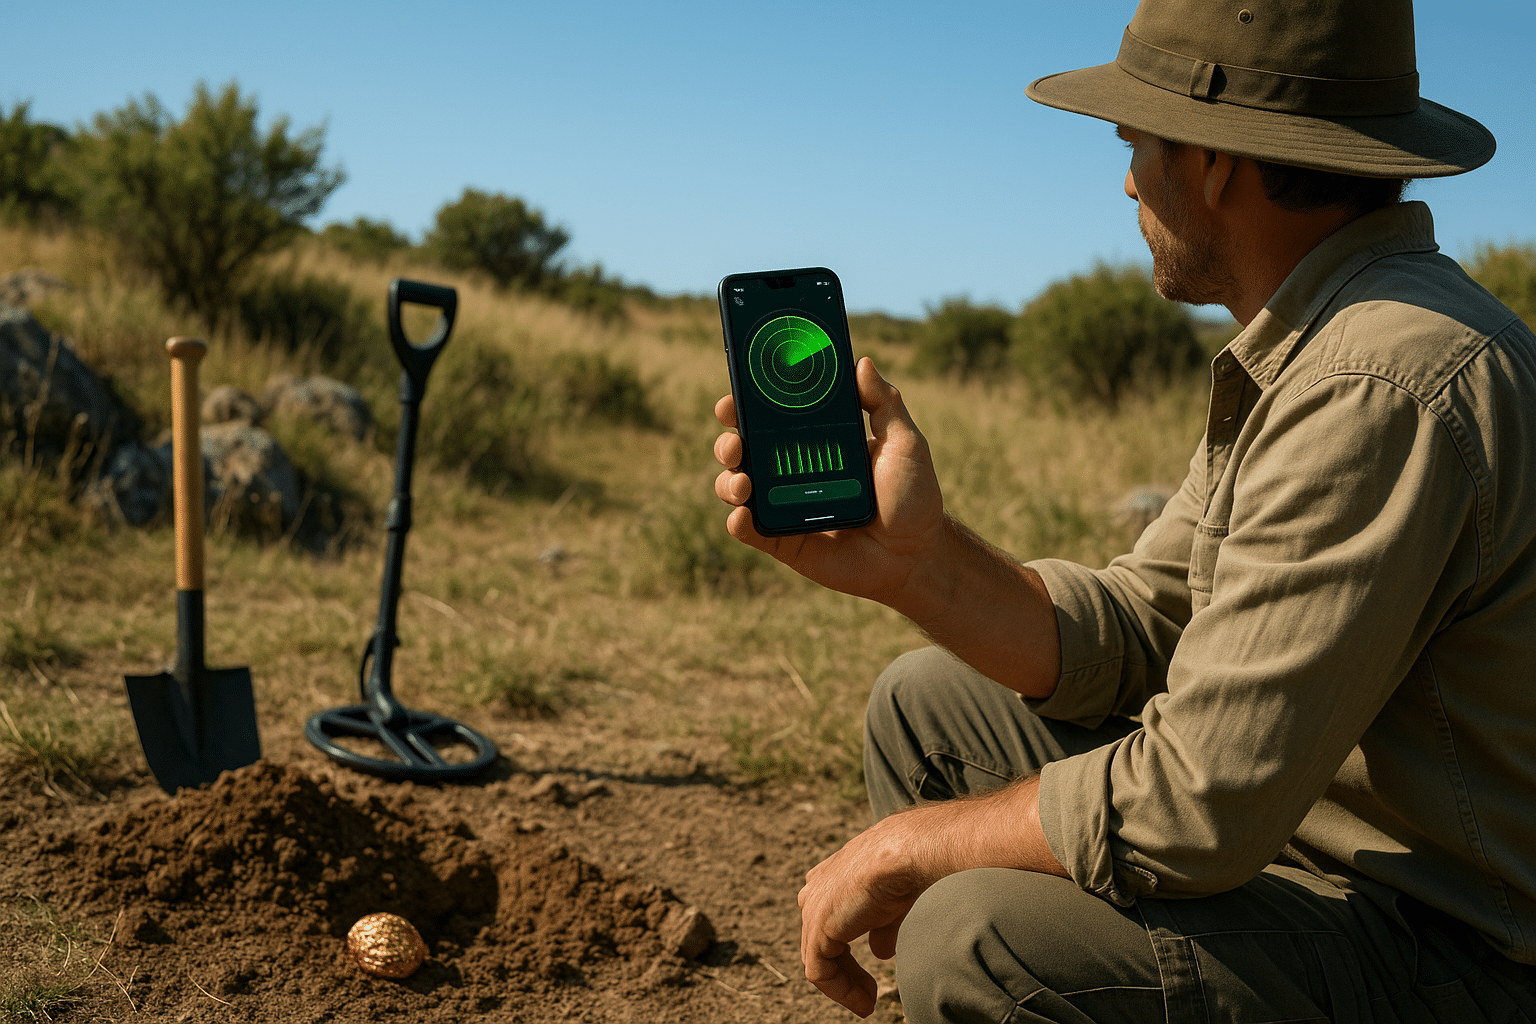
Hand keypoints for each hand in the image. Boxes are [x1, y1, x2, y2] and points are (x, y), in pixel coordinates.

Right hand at [712, 358, 945, 606]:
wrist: (916, 556)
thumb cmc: (913, 497)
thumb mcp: (904, 444)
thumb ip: (884, 404)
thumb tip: (862, 362)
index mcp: (815, 443)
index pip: (772, 417)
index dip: (749, 403)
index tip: (740, 391)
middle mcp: (792, 471)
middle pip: (744, 449)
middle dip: (728, 440)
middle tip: (735, 440)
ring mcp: (784, 506)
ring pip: (737, 487)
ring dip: (728, 480)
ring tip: (744, 482)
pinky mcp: (783, 540)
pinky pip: (749, 531)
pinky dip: (738, 522)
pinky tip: (743, 515)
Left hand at [795, 778, 1064, 1016]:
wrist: (916, 851)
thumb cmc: (919, 863)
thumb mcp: (900, 900)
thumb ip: (885, 925)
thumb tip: (880, 949)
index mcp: (836, 872)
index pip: (830, 912)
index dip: (847, 943)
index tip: (873, 967)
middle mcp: (820, 886)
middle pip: (821, 936)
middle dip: (845, 968)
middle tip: (870, 995)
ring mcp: (816, 905)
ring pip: (820, 956)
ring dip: (846, 984)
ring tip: (869, 1003)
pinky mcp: (820, 926)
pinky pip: (820, 970)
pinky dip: (842, 990)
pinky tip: (866, 1004)